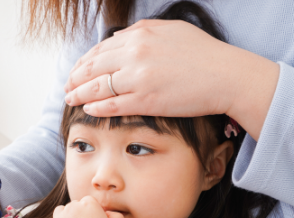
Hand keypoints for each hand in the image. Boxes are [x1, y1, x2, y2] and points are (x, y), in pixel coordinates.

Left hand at [63, 19, 279, 140]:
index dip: (84, 62)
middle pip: (93, 67)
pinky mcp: (145, 100)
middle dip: (75, 78)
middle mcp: (135, 53)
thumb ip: (142, 34)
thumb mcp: (170, 31)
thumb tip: (118, 40)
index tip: (77, 70)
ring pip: (98, 87)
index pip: (100, 49)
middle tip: (67, 87)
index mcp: (140, 34)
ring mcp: (138, 78)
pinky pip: (112, 105)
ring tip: (70, 99)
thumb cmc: (203, 54)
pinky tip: (87, 109)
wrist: (226, 75)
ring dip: (79, 94)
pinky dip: (96, 107)